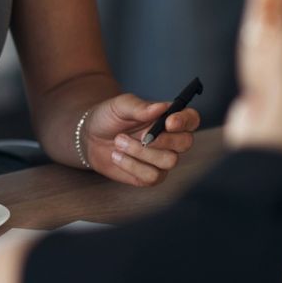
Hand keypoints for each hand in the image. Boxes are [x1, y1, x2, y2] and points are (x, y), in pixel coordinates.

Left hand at [83, 93, 199, 185]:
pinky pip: (152, 176)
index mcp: (167, 118)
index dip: (185, 121)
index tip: (168, 122)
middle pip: (186, 142)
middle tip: (141, 136)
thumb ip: (140, 106)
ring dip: (140, 152)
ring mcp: (161, 159)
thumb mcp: (120, 106)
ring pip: (169, 161)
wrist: (89, 137)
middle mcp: (170, 140)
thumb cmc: (108, 117)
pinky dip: (131, 165)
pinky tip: (117, 156)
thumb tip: (161, 107)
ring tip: (118, 141)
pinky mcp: (150, 176)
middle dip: (163, 140)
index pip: (191, 119)